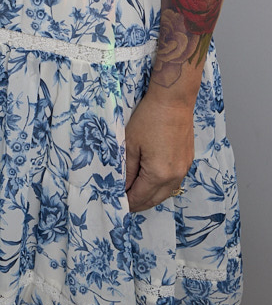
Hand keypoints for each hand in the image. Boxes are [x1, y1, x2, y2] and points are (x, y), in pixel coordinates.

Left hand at [124, 90, 194, 210]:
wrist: (173, 100)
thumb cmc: (149, 118)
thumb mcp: (130, 143)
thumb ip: (127, 169)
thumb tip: (122, 186)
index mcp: (158, 174)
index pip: (140, 197)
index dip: (127, 202)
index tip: (117, 204)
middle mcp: (174, 176)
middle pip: (154, 200)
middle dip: (139, 203)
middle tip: (124, 202)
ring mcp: (184, 170)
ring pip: (165, 193)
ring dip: (151, 196)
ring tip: (135, 194)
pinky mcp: (187, 162)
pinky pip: (173, 182)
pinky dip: (161, 187)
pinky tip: (151, 182)